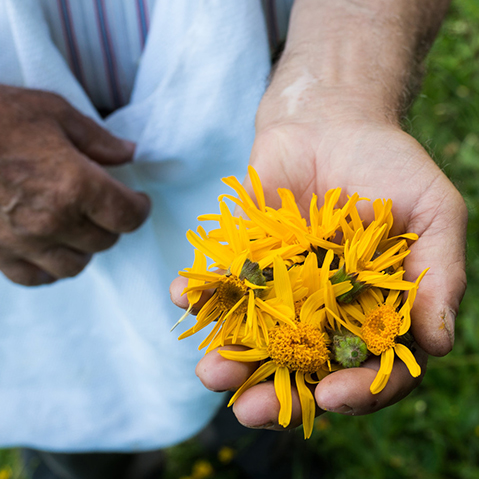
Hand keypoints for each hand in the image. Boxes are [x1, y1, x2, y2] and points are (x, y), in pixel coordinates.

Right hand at [0, 85, 150, 285]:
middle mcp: (53, 221)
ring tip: (78, 227)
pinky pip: (34, 277)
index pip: (128, 216)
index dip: (140, 209)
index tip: (138, 201)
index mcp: (75, 185)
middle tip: (105, 207)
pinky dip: (49, 267)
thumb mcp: (52, 112)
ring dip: (84, 248)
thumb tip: (129, 152)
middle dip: (112, 224)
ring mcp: (22, 242)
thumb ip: (98, 139)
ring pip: (74, 265)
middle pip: (105, 241)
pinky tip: (48, 248)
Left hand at [170, 90, 466, 429]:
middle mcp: (326, 308)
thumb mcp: (432, 213)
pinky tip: (183, 298)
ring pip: (256, 336)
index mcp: (374, 309)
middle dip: (277, 393)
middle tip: (249, 412)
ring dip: (230, 358)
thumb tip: (440, 342)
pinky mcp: (247, 259)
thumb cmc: (388, 165)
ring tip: (209, 373)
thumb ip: (439, 276)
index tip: (331, 396)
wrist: (331, 122)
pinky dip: (200, 293)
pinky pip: (221, 284)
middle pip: (305, 365)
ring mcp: (282, 287)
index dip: (356, 390)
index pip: (371, 366)